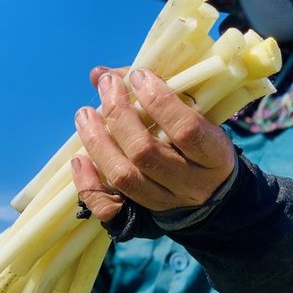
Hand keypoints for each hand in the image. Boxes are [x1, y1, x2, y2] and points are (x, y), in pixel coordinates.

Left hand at [72, 66, 235, 221]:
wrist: (212, 193)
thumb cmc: (200, 142)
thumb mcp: (196, 115)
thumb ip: (154, 90)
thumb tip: (101, 74)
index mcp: (214, 155)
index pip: (187, 130)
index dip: (159, 101)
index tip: (139, 77)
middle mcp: (190, 183)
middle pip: (146, 152)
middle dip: (119, 115)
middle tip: (106, 86)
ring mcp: (164, 202)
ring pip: (124, 177)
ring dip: (98, 142)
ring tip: (85, 115)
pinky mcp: (141, 218)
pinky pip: (108, 208)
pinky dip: (88, 184)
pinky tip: (79, 159)